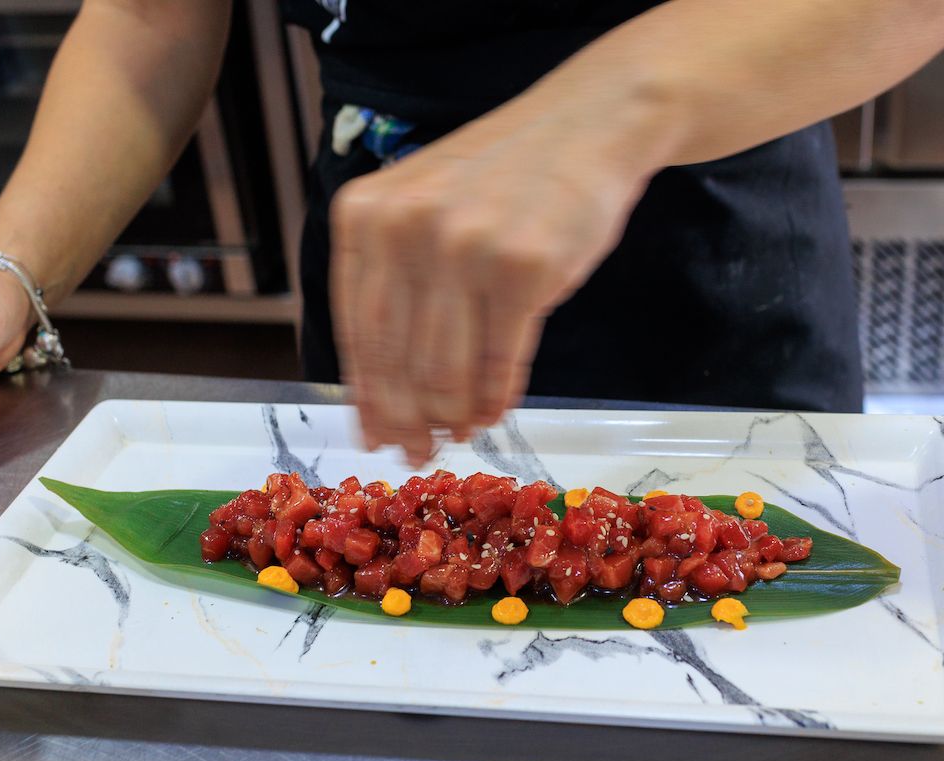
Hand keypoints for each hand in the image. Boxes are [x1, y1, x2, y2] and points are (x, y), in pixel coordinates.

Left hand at [331, 98, 652, 465]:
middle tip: (417, 453)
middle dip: (405, 419)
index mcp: (366, 215)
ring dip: (450, 416)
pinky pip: (498, 363)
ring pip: (442, 369)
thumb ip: (393, 282)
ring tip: (458, 434)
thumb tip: (379, 392)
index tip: (373, 437)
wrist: (587, 125)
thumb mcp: (422, 206)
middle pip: (394, 358)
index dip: (366, 396)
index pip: (355, 330)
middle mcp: (406, 229)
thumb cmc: (502, 176)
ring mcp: (465, 248)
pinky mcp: (523, 270)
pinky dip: (493, 400)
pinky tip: (492, 415)